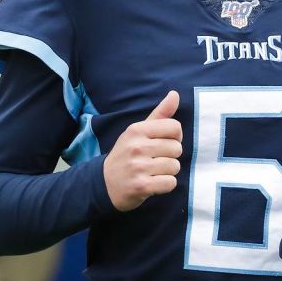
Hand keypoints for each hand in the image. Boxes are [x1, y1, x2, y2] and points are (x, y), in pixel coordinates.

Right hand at [103, 90, 182, 211]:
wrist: (104, 184)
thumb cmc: (126, 154)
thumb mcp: (138, 132)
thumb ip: (159, 114)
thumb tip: (175, 94)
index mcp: (136, 130)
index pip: (175, 127)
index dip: (175, 137)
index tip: (164, 143)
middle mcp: (136, 147)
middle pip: (177, 148)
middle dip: (171, 156)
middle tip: (155, 160)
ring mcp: (138, 167)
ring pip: (175, 166)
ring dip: (168, 172)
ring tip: (153, 172)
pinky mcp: (141, 186)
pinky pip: (170, 183)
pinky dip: (166, 185)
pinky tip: (154, 183)